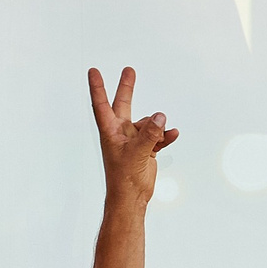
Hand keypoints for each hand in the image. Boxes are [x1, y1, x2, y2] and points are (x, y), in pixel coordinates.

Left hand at [87, 67, 177, 206]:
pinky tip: (173, 134)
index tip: (93, 71)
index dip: (98, 87)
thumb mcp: (138, 152)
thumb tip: (160, 116)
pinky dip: (165, 135)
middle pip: (123, 105)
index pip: (101, 104)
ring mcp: (133, 140)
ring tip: (163, 134)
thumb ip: (150, 133)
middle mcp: (120, 133)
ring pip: (148, 124)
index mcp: (110, 131)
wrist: (132, 197)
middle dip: (127, 88)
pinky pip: (157, 136)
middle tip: (129, 70)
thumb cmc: (124, 178)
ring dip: (157, 128)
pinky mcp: (145, 148)